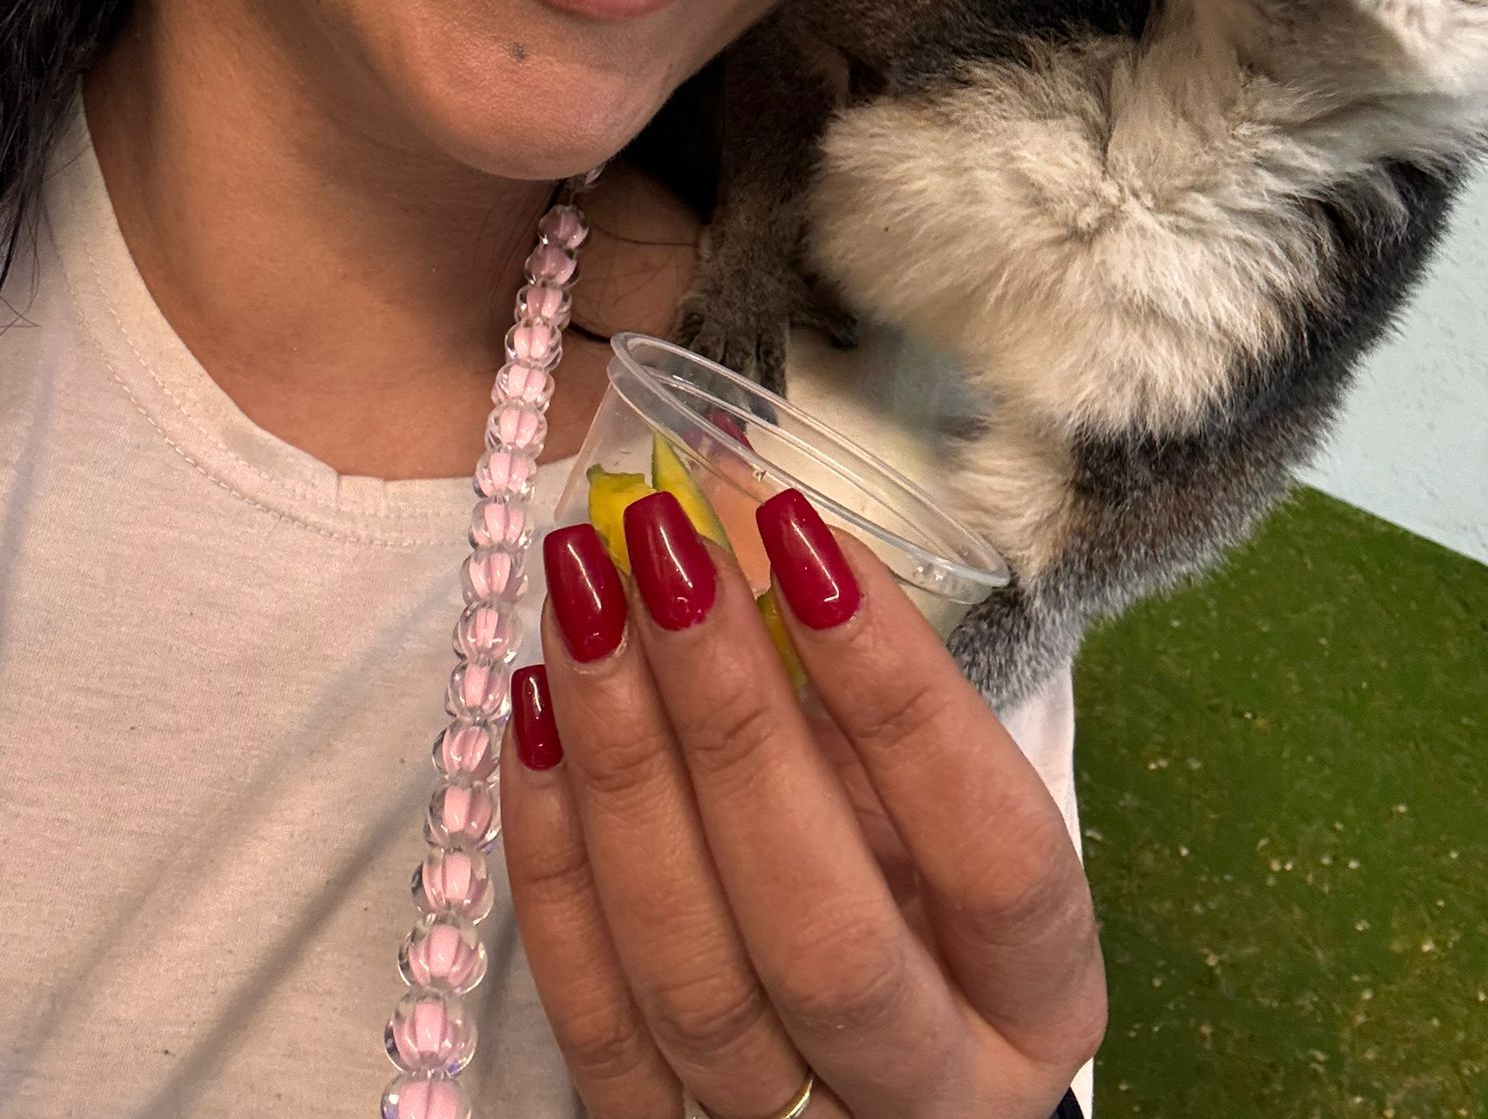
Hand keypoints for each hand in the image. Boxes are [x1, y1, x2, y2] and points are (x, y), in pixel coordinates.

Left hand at [500, 487, 1104, 1118]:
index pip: (990, 853)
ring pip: (690, 974)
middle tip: (662, 550)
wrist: (861, 1070)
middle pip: (823, 932)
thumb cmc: (915, 892)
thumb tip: (741, 511)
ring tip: (582, 597)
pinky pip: (590, 1013)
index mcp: (1040, 999)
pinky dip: (549, 854)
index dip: (898, 687)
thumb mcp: (932, 802)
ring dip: (621, 762)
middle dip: (730, 719)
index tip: (803, 532)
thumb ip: (859, 686)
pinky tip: (532, 709)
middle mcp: (931, 1093)